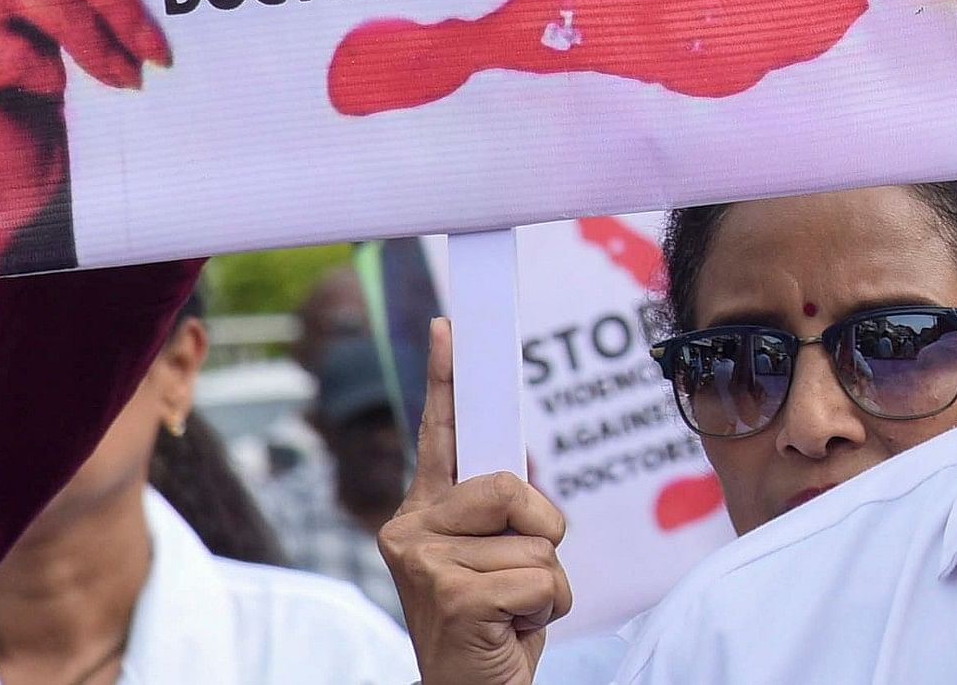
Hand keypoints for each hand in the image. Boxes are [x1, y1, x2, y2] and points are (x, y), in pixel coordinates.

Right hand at [383, 317, 568, 684]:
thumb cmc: (495, 624)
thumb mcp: (502, 558)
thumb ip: (506, 514)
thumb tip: (523, 478)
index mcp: (425, 512)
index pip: (441, 436)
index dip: (445, 380)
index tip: (449, 326)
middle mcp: (410, 529)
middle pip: (512, 486)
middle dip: (541, 535)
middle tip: (517, 580)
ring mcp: (425, 562)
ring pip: (537, 541)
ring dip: (546, 584)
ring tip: (511, 612)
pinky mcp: (452, 596)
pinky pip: (542, 578)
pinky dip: (546, 610)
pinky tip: (510, 631)